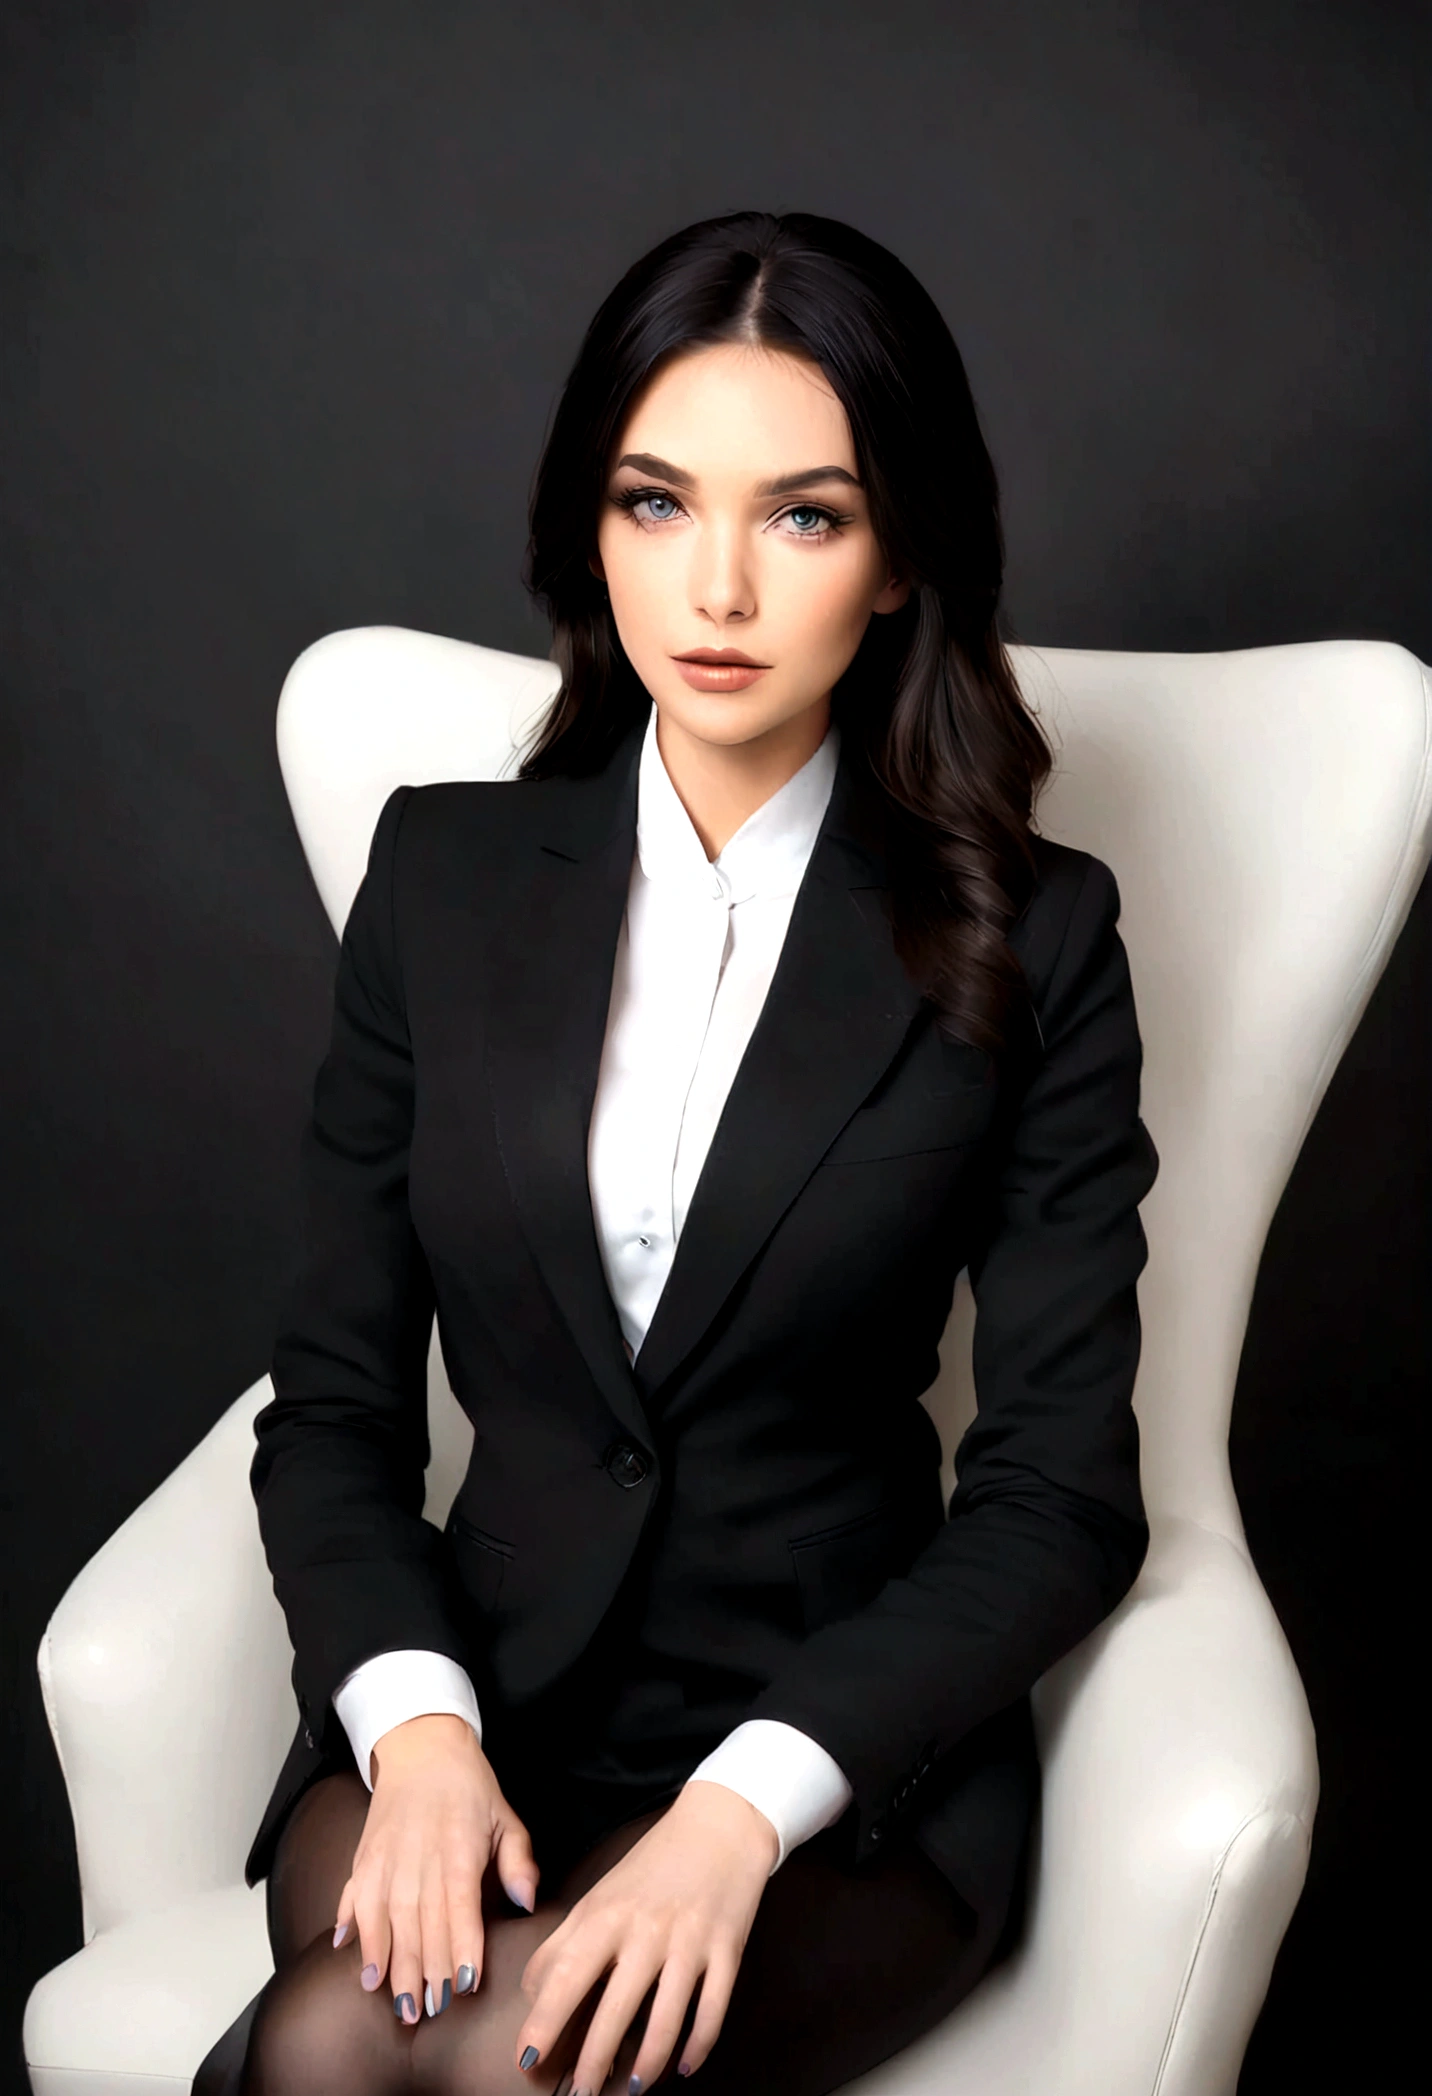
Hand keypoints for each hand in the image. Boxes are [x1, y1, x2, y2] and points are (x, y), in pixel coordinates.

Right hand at [333, 1713, 537, 2022]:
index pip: (460, 1906)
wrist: (421, 1745)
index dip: (461, 1947)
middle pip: (421, 1922)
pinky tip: (360, 1966)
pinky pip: (355, 1901)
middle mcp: (419, 1856)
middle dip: (424, 1971)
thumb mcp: (505, 1815)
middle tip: (426, 2014)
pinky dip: (356, 1934)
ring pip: (388, 1919)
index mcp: (458, 1848)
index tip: (464, 1985)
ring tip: (397, 2003)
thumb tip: (527, 1901)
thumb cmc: (469, 1786)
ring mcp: (387, 1858)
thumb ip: (519, 1860)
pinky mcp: (364, 1858)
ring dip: (392, 1963)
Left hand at [515, 1779, 778, 2090]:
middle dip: (593, 2061)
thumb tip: (532, 1990)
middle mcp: (646, 1929)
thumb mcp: (602, 1894)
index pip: (566, 1975)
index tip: (526, 2058)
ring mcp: (689, 1941)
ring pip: (667, 2019)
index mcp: (607, 1913)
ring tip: (630, 2090)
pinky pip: (712, 2010)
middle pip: (615, 2008)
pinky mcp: (727, 1949)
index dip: (544, 2021)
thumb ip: (565, 1939)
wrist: (720, 1822)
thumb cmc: (653, 1863)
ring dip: (647, 2064)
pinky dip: (698, 2045)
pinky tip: (684, 2067)